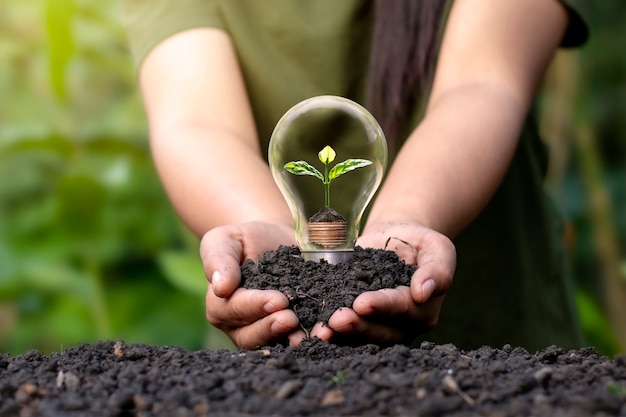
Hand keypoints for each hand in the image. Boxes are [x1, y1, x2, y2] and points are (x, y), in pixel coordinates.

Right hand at [200, 221, 303, 348]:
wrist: (274, 238)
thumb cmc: (244, 239)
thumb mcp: (224, 240)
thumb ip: (218, 260)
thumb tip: (220, 288)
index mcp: (222, 307)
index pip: (235, 310)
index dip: (256, 306)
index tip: (277, 299)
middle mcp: (242, 326)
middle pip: (253, 335)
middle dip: (273, 328)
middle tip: (291, 319)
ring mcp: (267, 331)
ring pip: (277, 342)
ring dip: (296, 340)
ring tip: (314, 332)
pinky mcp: (292, 329)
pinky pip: (300, 336)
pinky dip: (315, 335)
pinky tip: (328, 330)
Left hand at [311, 222, 455, 344]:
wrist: (395, 238)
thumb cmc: (419, 242)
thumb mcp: (436, 247)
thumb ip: (437, 269)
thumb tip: (423, 292)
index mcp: (424, 309)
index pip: (403, 309)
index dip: (383, 306)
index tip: (362, 302)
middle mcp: (403, 325)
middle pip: (382, 331)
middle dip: (358, 325)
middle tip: (336, 320)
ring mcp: (381, 327)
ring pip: (362, 337)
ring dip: (341, 335)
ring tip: (322, 330)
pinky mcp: (361, 323)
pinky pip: (347, 333)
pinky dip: (331, 332)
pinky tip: (315, 329)